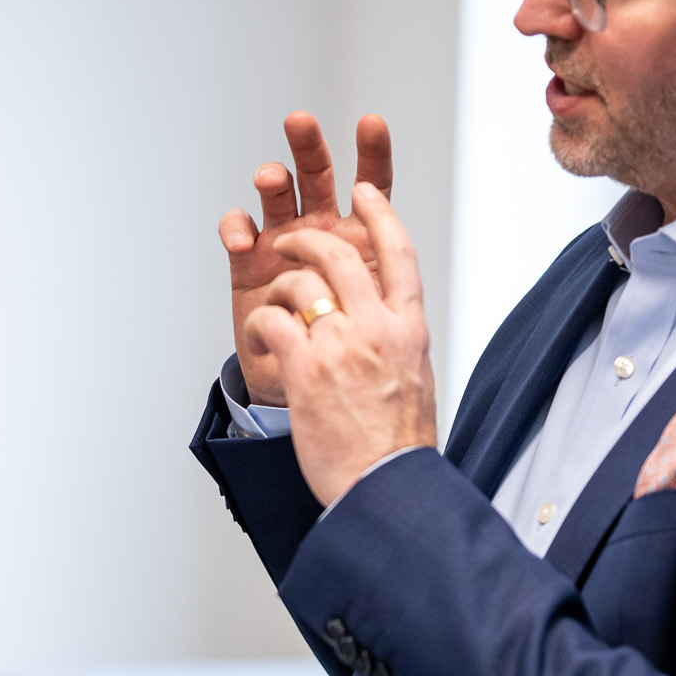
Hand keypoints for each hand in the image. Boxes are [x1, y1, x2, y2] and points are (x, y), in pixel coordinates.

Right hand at [221, 113, 393, 406]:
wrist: (316, 395)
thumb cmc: (354, 357)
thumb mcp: (385, 316)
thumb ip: (387, 281)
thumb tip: (388, 253)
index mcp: (362, 237)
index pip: (373, 186)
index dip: (372, 152)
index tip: (370, 122)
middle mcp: (322, 230)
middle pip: (317, 175)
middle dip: (308, 144)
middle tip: (300, 121)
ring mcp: (282, 243)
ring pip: (276, 195)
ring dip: (272, 178)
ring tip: (271, 179)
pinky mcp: (249, 263)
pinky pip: (239, 230)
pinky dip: (237, 226)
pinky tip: (243, 238)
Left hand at [239, 183, 436, 506]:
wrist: (383, 486)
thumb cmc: (396, 443)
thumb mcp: (416, 377)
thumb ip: (399, 340)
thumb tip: (390, 323)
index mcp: (409, 328)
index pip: (399, 252)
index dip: (379, 213)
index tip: (365, 189)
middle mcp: (377, 328)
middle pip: (339, 254)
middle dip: (306, 239)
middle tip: (289, 239)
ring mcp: (341, 346)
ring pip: (299, 284)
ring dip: (277, 291)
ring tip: (273, 310)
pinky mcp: (305, 368)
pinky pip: (272, 322)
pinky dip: (260, 326)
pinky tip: (260, 339)